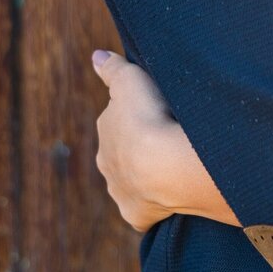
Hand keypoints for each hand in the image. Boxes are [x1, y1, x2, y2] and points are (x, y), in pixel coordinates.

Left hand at [91, 50, 236, 231]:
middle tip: (169, 140)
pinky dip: (155, 206)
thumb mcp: (133, 81)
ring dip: (148, 177)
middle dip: (140, 149)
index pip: (120, 121)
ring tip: (175, 168)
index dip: (140, 116)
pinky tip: (172, 199)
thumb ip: (114, 69)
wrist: (167, 165)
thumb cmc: (152, 118)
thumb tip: (97, 56)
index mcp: (106, 132)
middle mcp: (107, 164)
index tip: (159, 113)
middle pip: (123, 154)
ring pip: (133, 182)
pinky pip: (145, 211)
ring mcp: (121, 191)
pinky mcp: (136, 215)